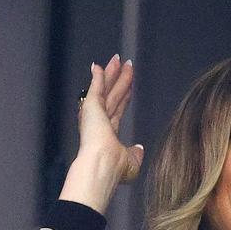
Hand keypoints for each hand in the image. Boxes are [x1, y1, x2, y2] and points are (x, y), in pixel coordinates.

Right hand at [59, 54, 143, 213]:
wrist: (103, 166)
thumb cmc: (115, 170)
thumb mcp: (131, 162)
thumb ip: (135, 154)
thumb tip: (139, 148)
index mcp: (108, 133)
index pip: (118, 109)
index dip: (124, 97)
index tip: (128, 86)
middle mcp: (100, 121)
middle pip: (112, 95)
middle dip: (118, 80)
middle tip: (124, 64)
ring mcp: (95, 113)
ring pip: (107, 88)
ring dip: (112, 74)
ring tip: (118, 59)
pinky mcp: (91, 107)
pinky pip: (96, 88)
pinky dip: (97, 77)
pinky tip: (99, 66)